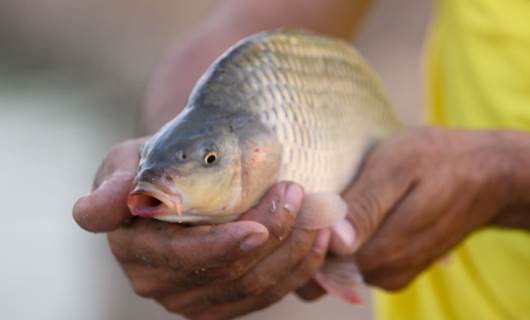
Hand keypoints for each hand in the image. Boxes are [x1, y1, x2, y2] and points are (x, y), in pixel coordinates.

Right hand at [73, 139, 330, 319]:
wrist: (183, 181)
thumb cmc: (157, 165)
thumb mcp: (129, 161)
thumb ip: (114, 184)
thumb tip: (91, 213)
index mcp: (137, 251)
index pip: (185, 257)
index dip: (222, 246)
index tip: (258, 226)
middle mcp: (162, 284)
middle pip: (229, 273)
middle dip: (273, 238)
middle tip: (299, 196)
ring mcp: (195, 299)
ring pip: (256, 287)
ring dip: (294, 252)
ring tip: (318, 213)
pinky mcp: (225, 302)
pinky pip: (269, 294)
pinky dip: (300, 267)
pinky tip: (318, 237)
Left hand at [298, 127, 523, 298]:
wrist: (486, 174)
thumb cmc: (437, 160)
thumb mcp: (397, 168)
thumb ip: (365, 206)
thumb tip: (335, 241)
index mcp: (382, 251)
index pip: (318, 264)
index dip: (300, 237)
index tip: (294, 205)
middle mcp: (385, 273)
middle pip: (325, 270)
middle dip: (308, 240)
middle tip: (306, 199)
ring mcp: (392, 274)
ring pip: (338, 269)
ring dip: (325, 242)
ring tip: (328, 202)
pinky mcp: (397, 268)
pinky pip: (357, 264)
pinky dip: (344, 244)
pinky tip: (347, 214)